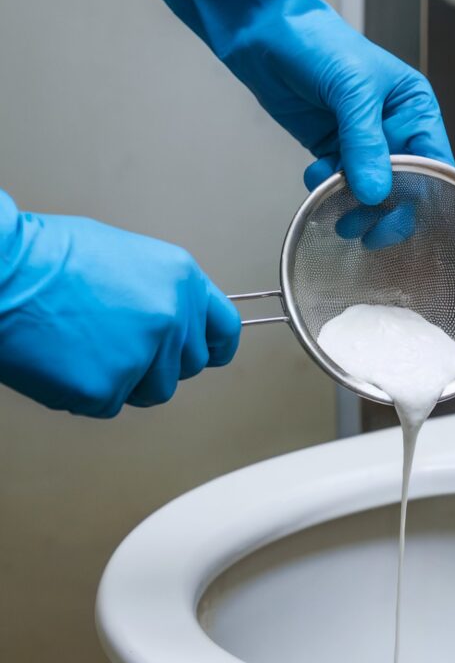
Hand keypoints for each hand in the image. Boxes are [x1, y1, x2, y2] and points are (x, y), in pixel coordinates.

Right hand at [0, 191, 239, 417]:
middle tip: (114, 343)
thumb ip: (160, 293)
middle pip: (186, 367)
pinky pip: (107, 405)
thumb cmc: (46, 258)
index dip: (215, 346)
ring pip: (151, 392)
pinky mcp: (107, 389)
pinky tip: (63, 359)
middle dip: (157, 363)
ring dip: (124, 381)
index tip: (210, 354)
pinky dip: (84, 391)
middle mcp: (171, 319)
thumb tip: (171, 320)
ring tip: (84, 346)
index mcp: (181, 280)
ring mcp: (142, 357)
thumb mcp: (126, 257)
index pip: (225, 329)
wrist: (3, 273)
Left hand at [130, 0, 452, 241]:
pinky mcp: (333, 147)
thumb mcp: (351, 88)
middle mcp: (393, 126)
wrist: (264, 33)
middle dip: (383, 207)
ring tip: (333, 205)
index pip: (434, 161)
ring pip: (369, 189)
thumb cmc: (316, 40)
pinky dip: (327, 187)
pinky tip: (315, 174)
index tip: (400, 217)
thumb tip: (374, 191)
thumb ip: (365, 142)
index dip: (424, 193)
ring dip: (350, 202)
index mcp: (413, 106)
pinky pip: (338, 182)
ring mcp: (362, 140)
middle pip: (404, 185)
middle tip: (363, 225)